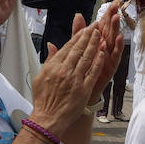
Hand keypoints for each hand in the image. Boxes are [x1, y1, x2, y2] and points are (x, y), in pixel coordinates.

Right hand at [30, 19, 117, 137]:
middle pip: (79, 49)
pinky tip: (104, 52)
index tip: (85, 28)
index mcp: (53, 66)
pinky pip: (93, 72)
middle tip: (96, 25)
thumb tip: (52, 45)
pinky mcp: (83, 89)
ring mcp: (75, 80)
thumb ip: (48, 60)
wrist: (48, 118)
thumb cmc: (44, 99)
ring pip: (87, 57)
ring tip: (101, 34)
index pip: (68, 47)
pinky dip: (99, 61)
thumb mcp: (40, 77)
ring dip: (95, 44)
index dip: (78, 36)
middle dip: (89, 35)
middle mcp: (64, 71)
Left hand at [83, 2, 126, 104]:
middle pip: (109, 31)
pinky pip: (114, 57)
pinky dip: (117, 48)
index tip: (112, 3)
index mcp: (95, 42)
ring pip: (113, 41)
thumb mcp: (77, 48)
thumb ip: (77, 32)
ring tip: (117, 17)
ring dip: (115, 29)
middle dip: (113, 18)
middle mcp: (103, 48)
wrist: (79, 91)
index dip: (107, 14)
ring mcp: (107, 58)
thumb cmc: (79, 70)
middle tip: (116, 6)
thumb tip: (77, 15)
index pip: (102, 25)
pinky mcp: (109, 67)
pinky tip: (119, 38)